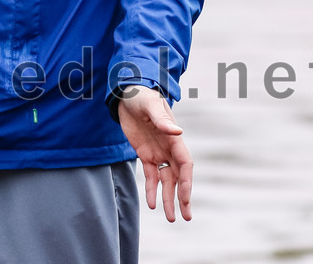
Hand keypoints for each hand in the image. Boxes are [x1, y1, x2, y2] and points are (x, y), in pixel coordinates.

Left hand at [117, 86, 192, 221]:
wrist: (126, 94)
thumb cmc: (142, 97)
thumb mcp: (150, 106)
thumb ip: (162, 119)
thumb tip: (178, 132)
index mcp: (174, 139)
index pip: (185, 164)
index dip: (186, 181)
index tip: (185, 197)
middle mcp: (169, 149)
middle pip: (179, 178)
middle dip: (182, 197)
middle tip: (185, 217)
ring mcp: (157, 153)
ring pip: (166, 181)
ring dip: (168, 198)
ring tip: (170, 217)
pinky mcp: (145, 154)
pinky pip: (150, 176)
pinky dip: (152, 190)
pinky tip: (152, 204)